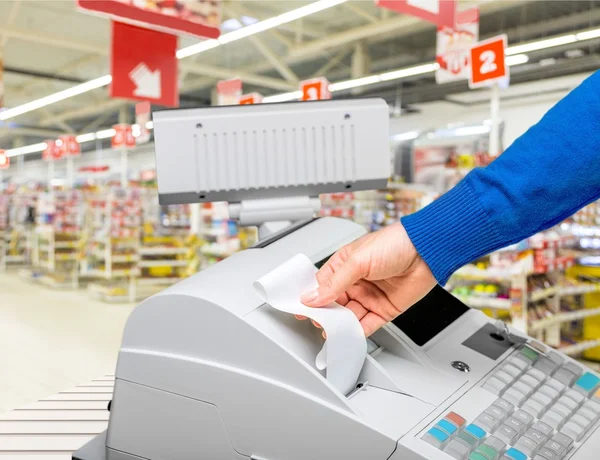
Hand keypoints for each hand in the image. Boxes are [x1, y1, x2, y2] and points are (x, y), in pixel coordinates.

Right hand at [300, 222, 435, 335]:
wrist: (427, 252)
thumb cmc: (395, 243)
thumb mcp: (358, 260)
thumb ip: (334, 282)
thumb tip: (312, 296)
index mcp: (345, 265)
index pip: (322, 285)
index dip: (313, 298)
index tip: (304, 310)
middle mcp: (356, 281)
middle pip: (334, 304)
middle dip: (326, 315)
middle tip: (319, 323)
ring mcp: (370, 296)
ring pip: (349, 316)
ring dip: (341, 325)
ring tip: (333, 331)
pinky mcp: (385, 309)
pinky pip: (368, 324)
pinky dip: (358, 332)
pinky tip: (350, 335)